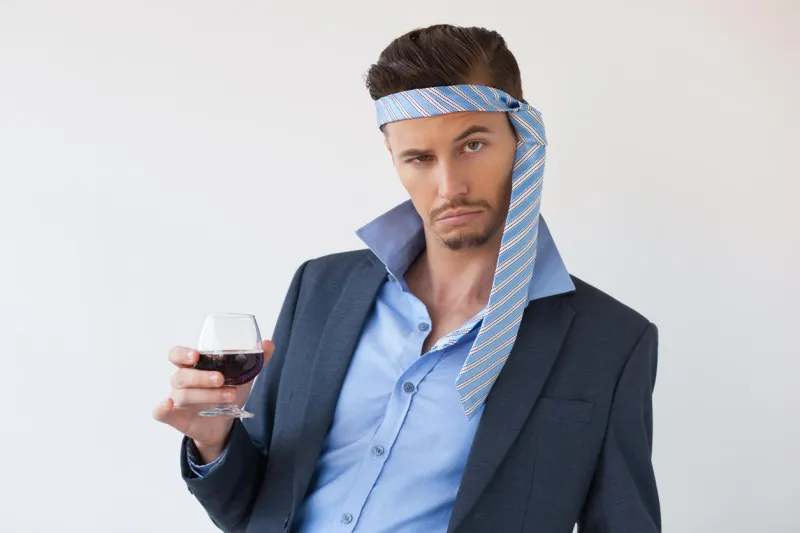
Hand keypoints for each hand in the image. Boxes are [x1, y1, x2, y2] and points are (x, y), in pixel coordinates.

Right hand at [152, 340, 273, 460]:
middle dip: (202, 377)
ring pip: (182, 394)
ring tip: (229, 396)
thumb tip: (270, 344)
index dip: (183, 353)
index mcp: (193, 367)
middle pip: (183, 375)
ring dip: (206, 395)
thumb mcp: (242, 378)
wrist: (224, 425)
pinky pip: (160, 412)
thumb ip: (255, 361)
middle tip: (222, 379)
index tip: (196, 355)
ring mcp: (176, 399)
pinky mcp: (174, 417)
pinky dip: (161, 408)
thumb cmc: (226, 394)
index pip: (178, 354)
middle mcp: (181, 381)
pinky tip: (168, 404)